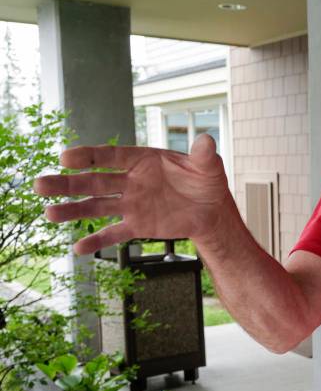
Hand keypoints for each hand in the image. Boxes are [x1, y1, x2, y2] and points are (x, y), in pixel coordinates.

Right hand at [33, 134, 231, 255]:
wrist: (212, 210)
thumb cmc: (207, 181)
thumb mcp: (208, 166)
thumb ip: (203, 154)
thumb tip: (207, 141)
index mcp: (142, 160)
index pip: (110, 157)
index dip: (88, 156)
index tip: (65, 158)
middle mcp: (131, 181)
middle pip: (94, 181)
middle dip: (67, 184)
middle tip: (39, 185)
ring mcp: (132, 204)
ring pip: (97, 207)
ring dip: (73, 210)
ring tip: (48, 214)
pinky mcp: (138, 225)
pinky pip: (114, 233)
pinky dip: (98, 241)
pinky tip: (78, 249)